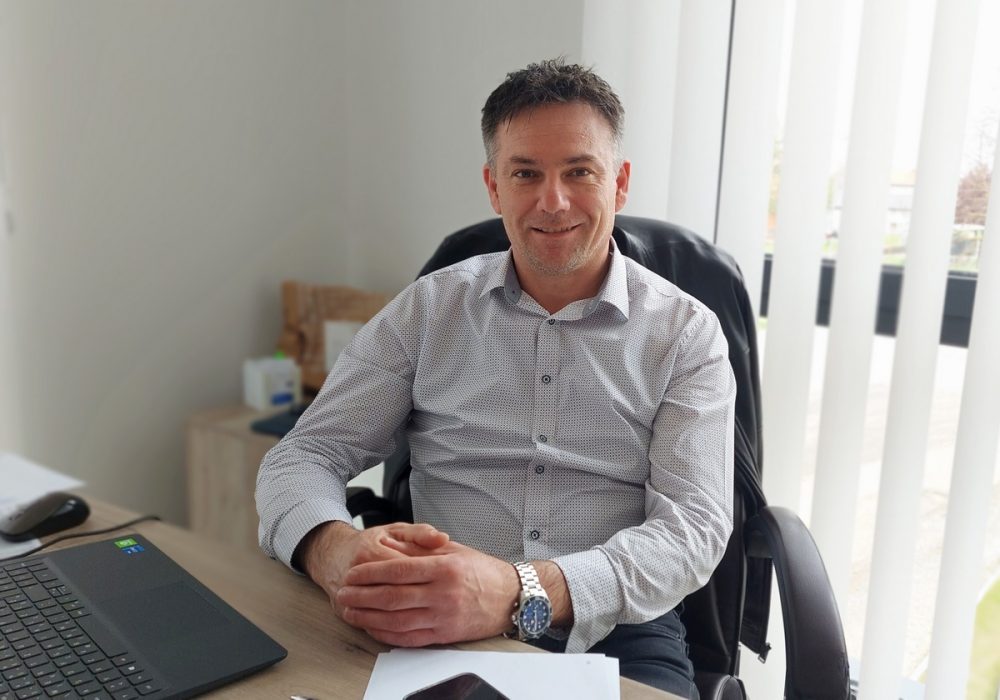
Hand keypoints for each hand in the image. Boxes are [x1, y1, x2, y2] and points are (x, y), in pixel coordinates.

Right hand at [297, 521, 449, 615]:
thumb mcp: (395, 530)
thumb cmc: (371, 543)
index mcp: (370, 551)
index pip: (404, 570)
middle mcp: (355, 573)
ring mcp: (346, 595)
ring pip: (380, 613)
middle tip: (442, 604)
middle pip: (392, 595)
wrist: (333, 555)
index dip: (426, 578)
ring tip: (429, 618)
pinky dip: (387, 630)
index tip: (446, 583)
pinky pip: (367, 625)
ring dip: (407, 618)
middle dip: (420, 601)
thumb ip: (420, 533)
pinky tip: (410, 628)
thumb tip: (442, 538)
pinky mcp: (341, 611)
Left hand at [335, 539, 520, 646]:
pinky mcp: (445, 635)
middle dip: (362, 596)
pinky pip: (409, 638)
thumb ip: (420, 549)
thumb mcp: (453, 550)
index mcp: (444, 568)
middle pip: (392, 597)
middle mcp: (443, 594)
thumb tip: (389, 547)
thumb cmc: (483, 572)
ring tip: (350, 612)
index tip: (353, 574)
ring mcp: (443, 617)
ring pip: (397, 621)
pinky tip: (373, 628)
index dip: (370, 573)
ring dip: (368, 618)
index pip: (398, 570)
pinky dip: (387, 635)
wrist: (512, 597)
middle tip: (342, 594)